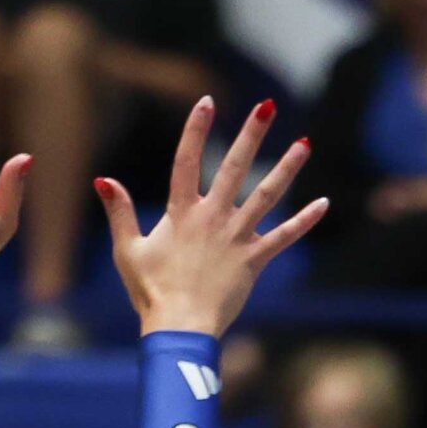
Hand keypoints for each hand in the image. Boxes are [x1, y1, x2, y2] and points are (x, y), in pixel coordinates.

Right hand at [95, 98, 327, 337]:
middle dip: (251, 134)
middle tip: (268, 105)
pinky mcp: (254, 260)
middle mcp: (213, 217)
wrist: (180, 325)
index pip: (187, 160)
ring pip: (267, 195)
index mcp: (181, 212)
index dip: (195, 129)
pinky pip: (284, 237)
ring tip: (304, 144)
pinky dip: (304, 221)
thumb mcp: (128, 250)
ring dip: (287, 168)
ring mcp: (236, 237)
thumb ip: (119, 212)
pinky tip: (323, 203)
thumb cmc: (152, 291)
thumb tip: (103, 179)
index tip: (207, 101)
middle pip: (234, 167)